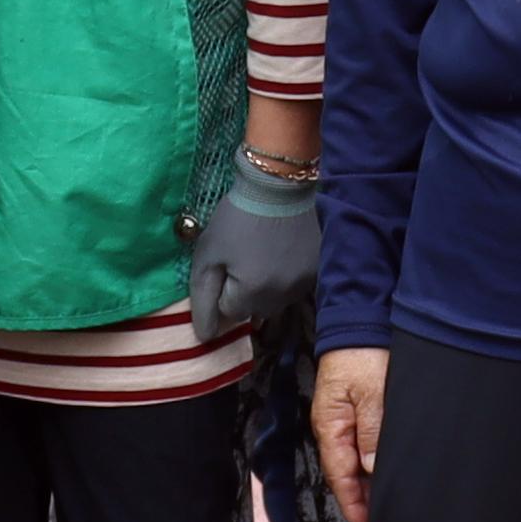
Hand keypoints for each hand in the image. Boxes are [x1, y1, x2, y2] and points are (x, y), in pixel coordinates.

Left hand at [187, 155, 322, 343]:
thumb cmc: (238, 216)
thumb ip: (203, 298)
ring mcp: (304, 285)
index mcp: (252, 293)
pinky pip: (295, 287)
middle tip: (244, 256)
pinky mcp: (318, 272)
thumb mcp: (209, 253)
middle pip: (254, 311)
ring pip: (276, 301)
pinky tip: (282, 252)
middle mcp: (282, 297)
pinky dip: (286, 276)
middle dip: (244, 291)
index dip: (222, 288)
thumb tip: (205, 337)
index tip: (226, 261)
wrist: (280, 185)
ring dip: (266, 286)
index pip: (229, 313)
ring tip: (264, 253)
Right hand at [312, 347, 390, 521]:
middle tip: (384, 521)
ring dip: (369, 482)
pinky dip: (372, 462)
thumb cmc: (362, 354)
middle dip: (362, 499)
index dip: (353, 503)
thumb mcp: (371, 393)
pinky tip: (386, 469)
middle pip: (346, 472)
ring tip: (388, 502)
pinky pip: (362, 444)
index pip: (340, 474)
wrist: (360, 321)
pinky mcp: (356, 410)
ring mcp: (344, 419)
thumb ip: (372, 431)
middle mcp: (335, 427)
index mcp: (332, 425)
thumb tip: (371, 467)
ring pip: (355, 461)